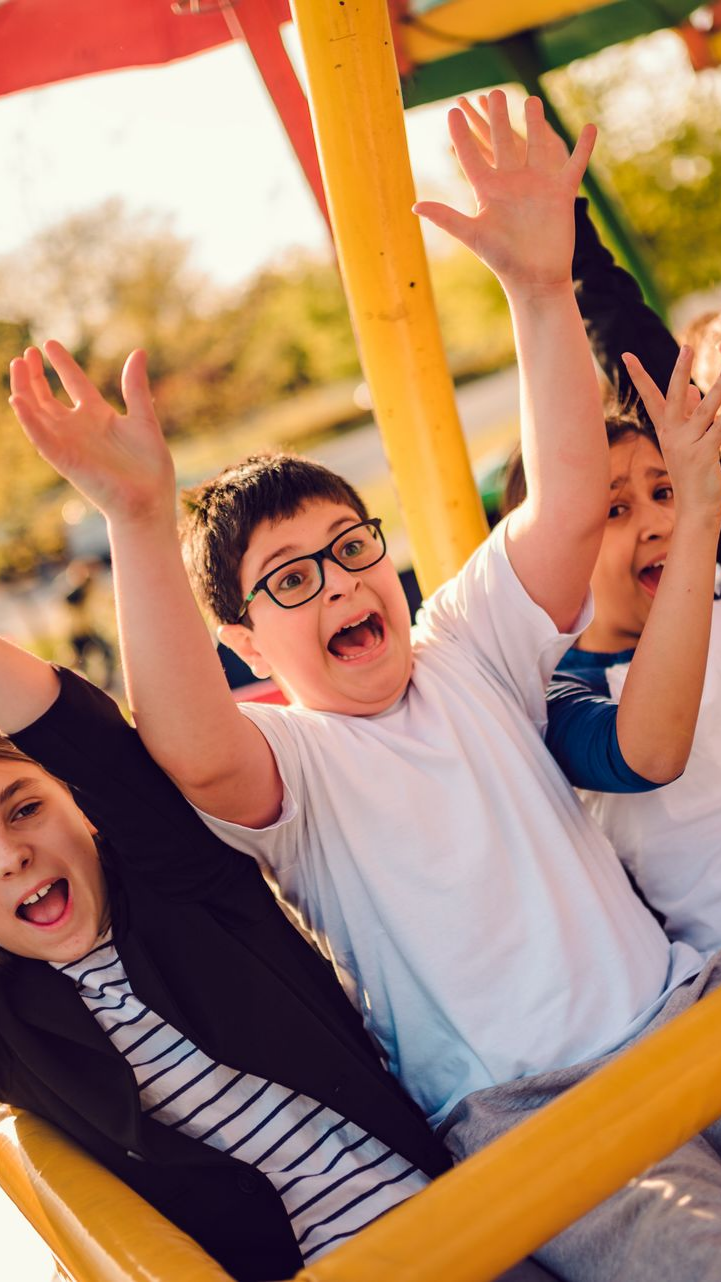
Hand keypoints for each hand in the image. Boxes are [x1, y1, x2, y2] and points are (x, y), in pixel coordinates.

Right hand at [8, 342, 175, 527]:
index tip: (48, 344)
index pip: (74, 383)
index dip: (61, 363)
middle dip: (35, 375)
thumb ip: (135, 387)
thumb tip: (138, 352)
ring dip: (25, 390)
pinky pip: (42, 438)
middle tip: (26, 353)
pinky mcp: (65, 460)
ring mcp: (70, 444)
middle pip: (48, 397)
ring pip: (38, 413)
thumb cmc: (149, 468)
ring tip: (17, 365)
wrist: (150, 503)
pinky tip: (18, 400)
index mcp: (98, 417)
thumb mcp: (143, 418)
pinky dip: (29, 420)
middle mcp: (79, 428)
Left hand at [413, 90, 595, 293]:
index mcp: (488, 190)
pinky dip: (583, 147)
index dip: (460, 134)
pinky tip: (590, 128)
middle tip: (495, 93)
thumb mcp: (474, 235)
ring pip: (536, 146)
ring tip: (532, 100)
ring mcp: (537, 185)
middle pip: (503, 142)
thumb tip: (414, 206)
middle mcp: (512, 182)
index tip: (452, 110)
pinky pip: (574, 165)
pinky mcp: (561, 193)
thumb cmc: (503, 261)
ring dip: (535, 123)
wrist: (535, 279)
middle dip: (498, 118)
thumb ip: (447, 218)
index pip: (471, 155)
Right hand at [624, 345, 720, 520]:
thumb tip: (694, 390)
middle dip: (679, 371)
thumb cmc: (694, 475)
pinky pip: (720, 430)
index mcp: (667, 431)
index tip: (626, 354)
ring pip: (706, 410)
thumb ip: (691, 414)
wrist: (697, 508)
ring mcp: (689, 444)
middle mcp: (673, 435)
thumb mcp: (688, 443)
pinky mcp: (706, 453)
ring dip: (719, 391)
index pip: (651, 398)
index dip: (639, 375)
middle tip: (686, 347)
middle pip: (673, 397)